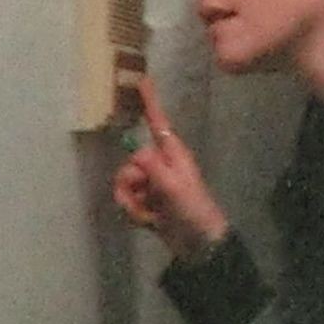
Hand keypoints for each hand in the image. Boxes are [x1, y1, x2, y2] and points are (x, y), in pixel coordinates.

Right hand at [111, 74, 229, 261]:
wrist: (199, 245)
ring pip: (124, 182)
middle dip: (132, 181)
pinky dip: (133, 212)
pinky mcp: (146, 202)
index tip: (142, 79)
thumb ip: (153, 166)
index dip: (149, 102)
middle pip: (130, 160)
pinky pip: (125, 200)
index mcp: (173, 154)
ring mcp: (152, 184)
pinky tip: (148, 221)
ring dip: (133, 201)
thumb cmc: (194, 211)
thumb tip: (136, 155)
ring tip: (152, 213)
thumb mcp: (175, 186)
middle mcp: (161, 165)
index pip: (158, 122)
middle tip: (149, 196)